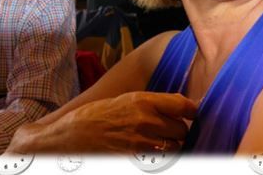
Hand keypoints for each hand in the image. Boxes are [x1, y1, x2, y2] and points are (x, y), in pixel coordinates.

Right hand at [8, 92, 196, 153]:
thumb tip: (179, 108)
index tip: (192, 114)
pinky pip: (161, 162)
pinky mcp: (136, 161)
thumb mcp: (123, 101)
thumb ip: (150, 104)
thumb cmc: (95, 116)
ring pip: (175, 149)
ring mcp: (142, 143)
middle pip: (182, 130)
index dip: (191, 111)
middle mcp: (145, 120)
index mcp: (142, 100)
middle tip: (168, 132)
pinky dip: (160, 159)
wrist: (70, 137)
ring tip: (159, 144)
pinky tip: (150, 155)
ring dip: (171, 148)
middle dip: (178, 132)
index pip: (183, 105)